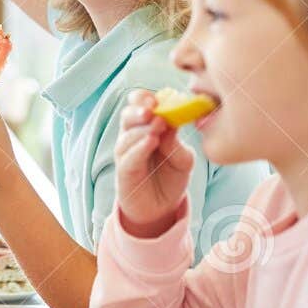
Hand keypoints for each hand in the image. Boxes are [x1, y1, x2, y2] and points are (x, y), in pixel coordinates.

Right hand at [114, 92, 194, 237]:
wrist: (163, 209)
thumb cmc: (171, 178)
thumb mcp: (183, 159)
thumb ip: (176, 143)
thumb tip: (170, 125)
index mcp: (148, 127)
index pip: (140, 105)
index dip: (144, 98)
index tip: (158, 98)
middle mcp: (133, 137)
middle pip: (128, 115)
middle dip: (139, 109)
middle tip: (153, 108)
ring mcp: (126, 155)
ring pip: (126, 135)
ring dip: (141, 128)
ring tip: (157, 127)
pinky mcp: (124, 172)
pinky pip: (127, 157)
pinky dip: (138, 148)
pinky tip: (150, 142)